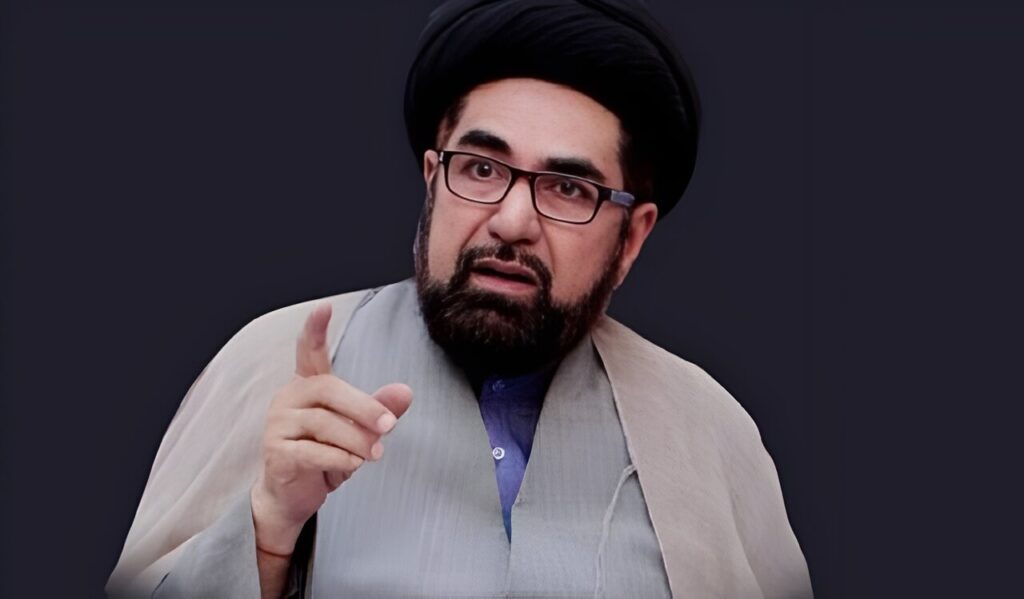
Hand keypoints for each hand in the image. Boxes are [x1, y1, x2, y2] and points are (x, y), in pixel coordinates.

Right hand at [250, 302, 412, 554]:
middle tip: (389, 426)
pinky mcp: (276, 452)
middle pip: (328, 389)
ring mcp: (278, 424)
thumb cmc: (325, 454)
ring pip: (324, 423)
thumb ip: (379, 409)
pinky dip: (339, 458)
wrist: (293, 496)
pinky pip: (313, 451)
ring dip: (356, 439)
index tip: (324, 307)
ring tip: (374, 453)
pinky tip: (353, 464)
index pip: (309, 351)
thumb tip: (406, 392)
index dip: (315, 329)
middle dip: (363, 407)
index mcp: (308, 385)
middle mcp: (289, 398)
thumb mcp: (358, 430)